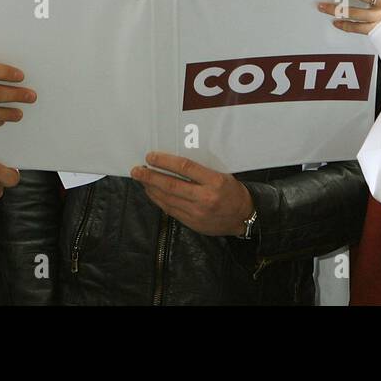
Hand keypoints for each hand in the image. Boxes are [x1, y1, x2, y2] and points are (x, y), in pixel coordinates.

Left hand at [131, 152, 253, 236]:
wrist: (243, 217)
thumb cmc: (232, 192)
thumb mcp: (221, 174)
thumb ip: (199, 170)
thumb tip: (173, 163)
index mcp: (214, 181)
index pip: (185, 167)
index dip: (165, 161)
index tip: (151, 157)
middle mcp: (205, 197)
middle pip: (171, 185)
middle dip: (150, 176)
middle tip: (137, 170)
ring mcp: (197, 212)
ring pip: (167, 198)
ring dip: (151, 189)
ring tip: (141, 180)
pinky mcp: (192, 223)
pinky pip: (170, 210)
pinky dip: (158, 200)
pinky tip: (152, 193)